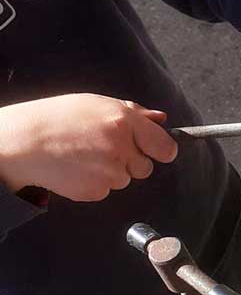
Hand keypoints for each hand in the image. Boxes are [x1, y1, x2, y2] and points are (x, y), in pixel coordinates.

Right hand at [0, 94, 178, 200]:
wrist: (21, 143)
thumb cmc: (57, 118)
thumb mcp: (96, 103)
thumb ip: (134, 112)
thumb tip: (161, 119)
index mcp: (124, 122)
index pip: (165, 147)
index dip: (162, 149)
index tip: (156, 150)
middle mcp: (121, 148)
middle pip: (145, 167)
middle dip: (132, 160)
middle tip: (104, 148)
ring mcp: (109, 173)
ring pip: (125, 179)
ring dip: (111, 171)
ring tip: (84, 155)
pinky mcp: (95, 191)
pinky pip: (106, 190)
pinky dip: (95, 182)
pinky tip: (76, 168)